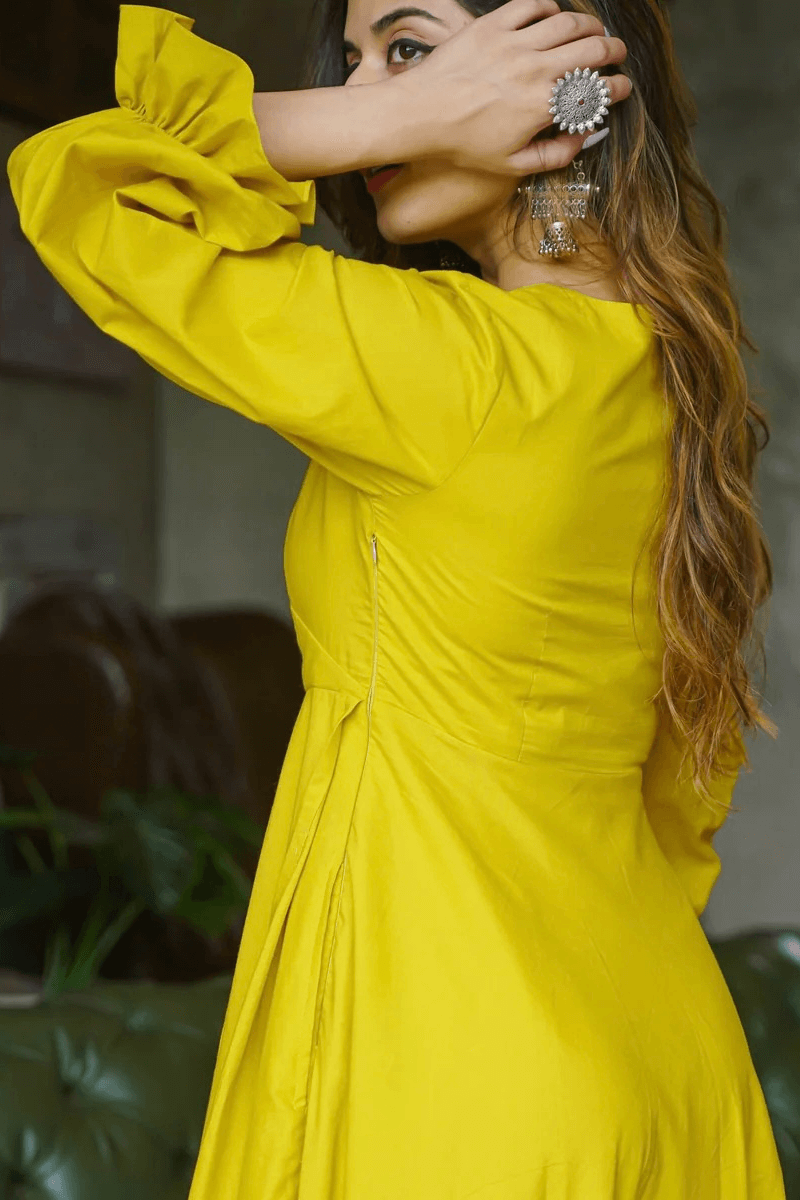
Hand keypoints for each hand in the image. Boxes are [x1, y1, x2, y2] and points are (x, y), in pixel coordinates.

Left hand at [402, 0, 632, 176]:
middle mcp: (534, 69)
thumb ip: (554, 155)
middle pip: (592, 49)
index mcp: (542, 106)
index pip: (596, 91)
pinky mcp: (493, 25)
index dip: (618, 88)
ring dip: (589, 26)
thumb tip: (582, 140)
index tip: (623, 88)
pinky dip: (550, 8)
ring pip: (567, 22)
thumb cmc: (462, 143)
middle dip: (614, 51)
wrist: (420, 114)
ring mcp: (514, 43)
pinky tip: (554, 16)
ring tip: (595, 32)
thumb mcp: (511, 165)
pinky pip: (531, 5)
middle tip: (617, 55)